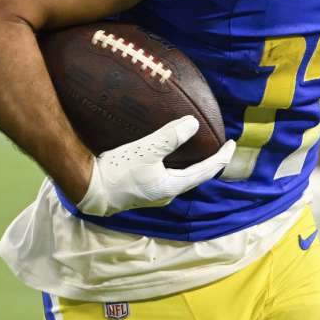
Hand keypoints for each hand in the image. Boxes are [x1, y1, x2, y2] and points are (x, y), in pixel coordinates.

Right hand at [76, 115, 235, 216]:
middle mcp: (166, 194)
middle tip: (215, 145)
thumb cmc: (115, 173)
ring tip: (194, 148)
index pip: (206, 171)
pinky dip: (173, 164)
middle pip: (195, 176)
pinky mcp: (140, 191)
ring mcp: (153, 194)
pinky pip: (165, 176)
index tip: (232, 143)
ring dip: (189, 163)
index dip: (221, 157)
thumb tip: (193, 124)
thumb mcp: (145, 151)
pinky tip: (165, 154)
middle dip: (207, 161)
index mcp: (172, 187)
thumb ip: (170, 138)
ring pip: (179, 177)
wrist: (87, 191)